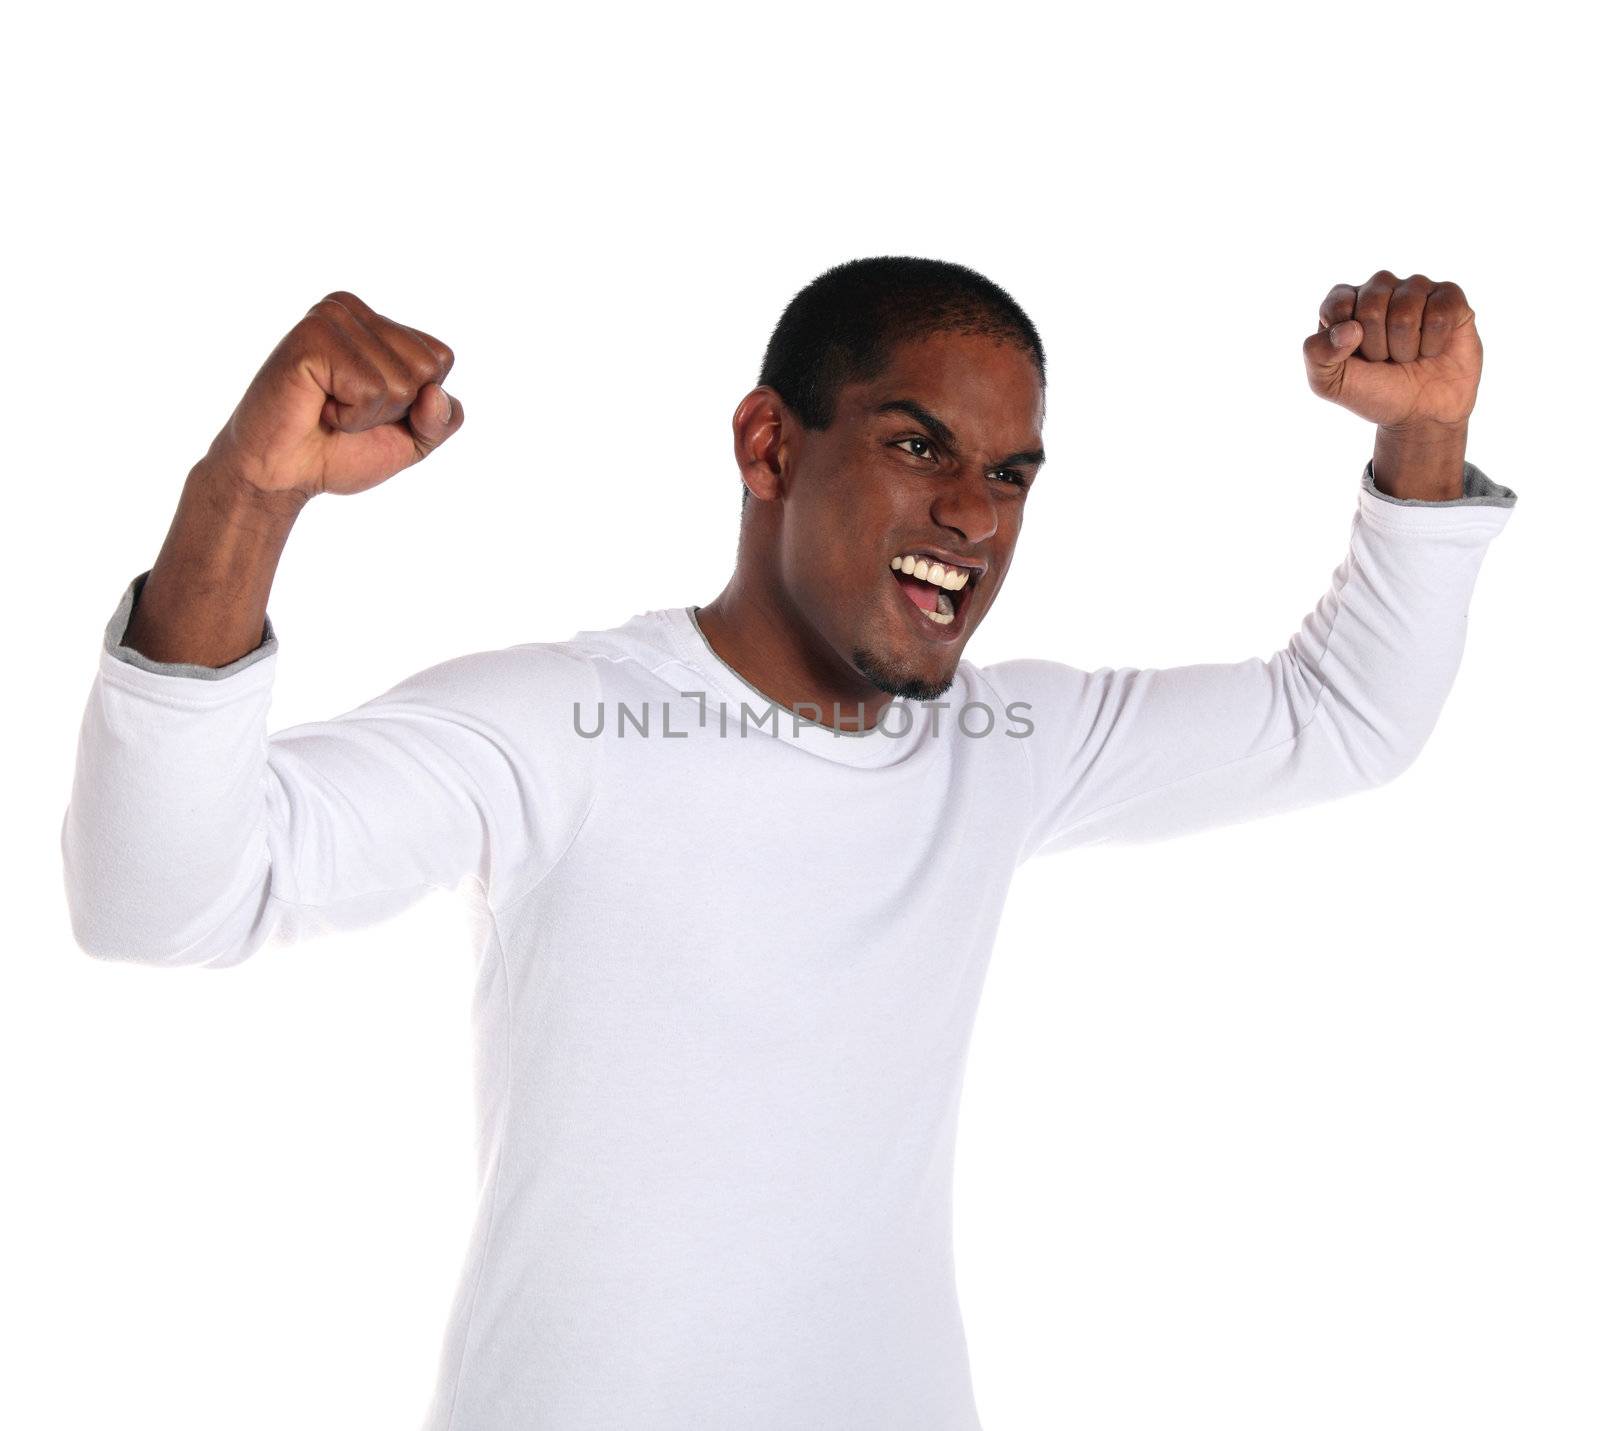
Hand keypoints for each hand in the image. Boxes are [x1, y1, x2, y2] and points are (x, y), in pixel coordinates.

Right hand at [204, 291, 462, 500]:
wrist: (283, 475)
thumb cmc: (339, 451)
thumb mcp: (411, 440)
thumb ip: (443, 420)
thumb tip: (435, 393)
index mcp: (378, 324)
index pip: (441, 358)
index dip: (417, 403)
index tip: (370, 409)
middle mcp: (353, 310)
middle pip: (427, 368)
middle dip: (395, 410)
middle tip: (346, 410)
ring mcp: (331, 318)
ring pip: (400, 382)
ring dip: (367, 416)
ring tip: (328, 408)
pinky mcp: (312, 337)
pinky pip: (370, 390)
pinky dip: (349, 416)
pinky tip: (317, 407)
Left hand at [1302, 271, 1481, 433]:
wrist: (1419, 414)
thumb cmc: (1372, 392)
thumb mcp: (1328, 383)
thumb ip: (1317, 354)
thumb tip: (1349, 328)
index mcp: (1345, 302)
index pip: (1337, 304)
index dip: (1345, 341)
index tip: (1355, 357)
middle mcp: (1380, 288)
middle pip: (1372, 305)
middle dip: (1377, 347)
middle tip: (1384, 360)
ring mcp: (1416, 290)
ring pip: (1406, 310)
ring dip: (1405, 347)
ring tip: (1407, 356)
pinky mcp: (1450, 298)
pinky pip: (1440, 312)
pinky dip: (1433, 343)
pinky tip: (1432, 349)